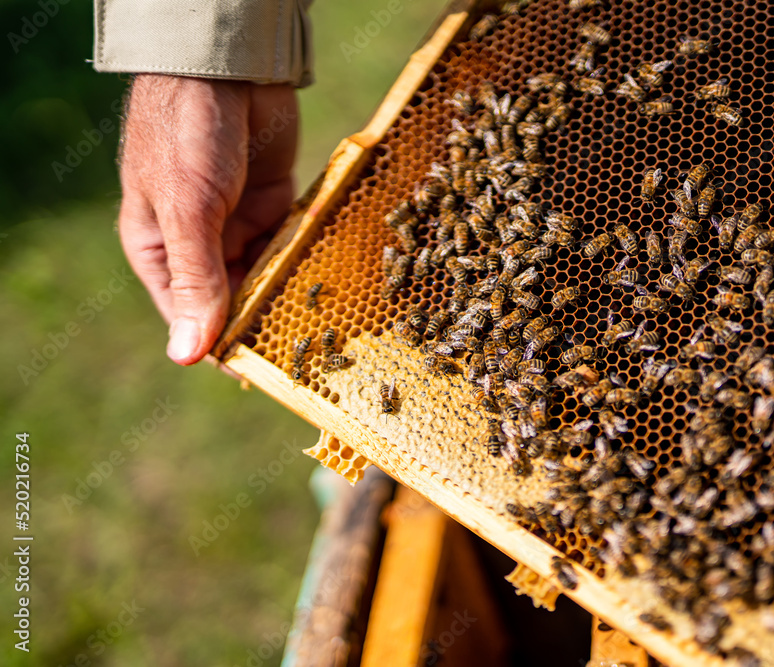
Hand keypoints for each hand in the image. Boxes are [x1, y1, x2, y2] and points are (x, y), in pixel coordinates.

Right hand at [117, 74, 297, 364]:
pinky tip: (333, 281)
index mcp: (161, 251)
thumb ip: (195, 280)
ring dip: (290, 294)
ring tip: (325, 325)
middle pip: (233, 300)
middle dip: (264, 322)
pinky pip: (293, 244)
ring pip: (267, 275)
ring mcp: (239, 223)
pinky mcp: (276, 203)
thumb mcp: (188, 210)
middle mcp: (200, 243)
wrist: (226, 67)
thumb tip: (186, 357)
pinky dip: (307, 258)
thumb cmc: (188, 134)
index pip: (189, 316)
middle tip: (305, 354)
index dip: (220, 346)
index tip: (258, 374)